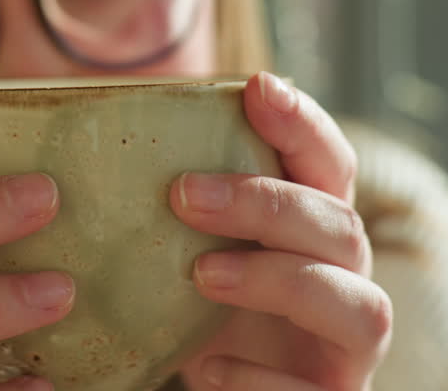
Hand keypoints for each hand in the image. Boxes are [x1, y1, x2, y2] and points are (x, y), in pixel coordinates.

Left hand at [170, 72, 392, 389]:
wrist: (227, 390)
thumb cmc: (203, 311)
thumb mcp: (193, 250)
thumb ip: (176, 200)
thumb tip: (88, 129)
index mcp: (316, 232)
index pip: (331, 165)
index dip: (304, 124)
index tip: (257, 86)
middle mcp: (347, 282)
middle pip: (344, 227)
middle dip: (268, 204)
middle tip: (182, 194)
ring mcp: (348, 350)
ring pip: (359, 307)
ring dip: (278, 281)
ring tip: (201, 276)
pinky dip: (261, 379)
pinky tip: (209, 368)